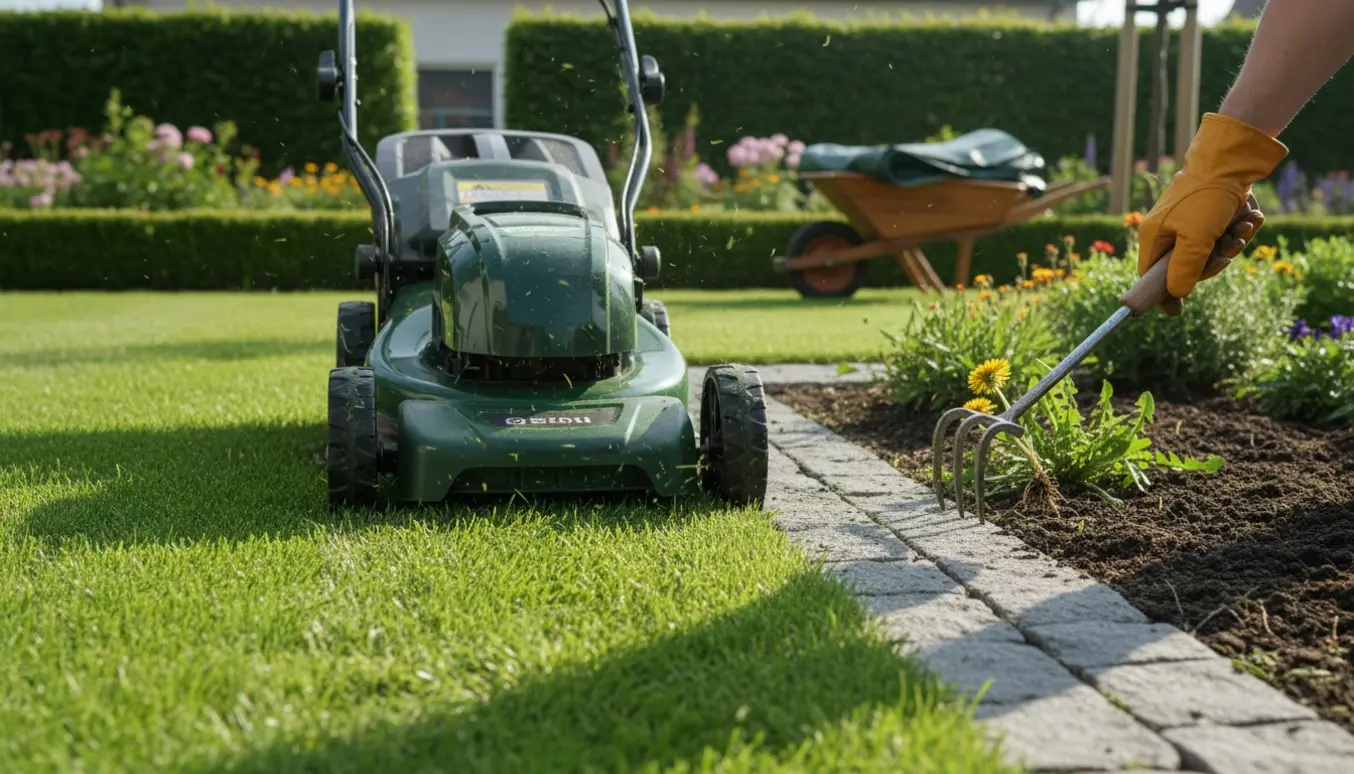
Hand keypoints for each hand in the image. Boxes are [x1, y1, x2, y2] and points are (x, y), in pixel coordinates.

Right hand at [1135, 113, 1286, 313]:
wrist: (1231, 161)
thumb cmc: (1207, 198)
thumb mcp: (1195, 240)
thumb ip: (1184, 271)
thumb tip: (1176, 296)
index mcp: (1154, 237)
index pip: (1150, 276)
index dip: (1163, 294)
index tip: (1177, 311)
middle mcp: (1168, 232)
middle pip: (1185, 267)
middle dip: (1213, 262)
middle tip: (1228, 250)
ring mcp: (1189, 224)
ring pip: (1209, 252)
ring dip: (1231, 244)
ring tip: (1243, 226)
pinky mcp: (1209, 217)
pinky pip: (1222, 237)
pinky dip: (1238, 231)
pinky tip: (1248, 219)